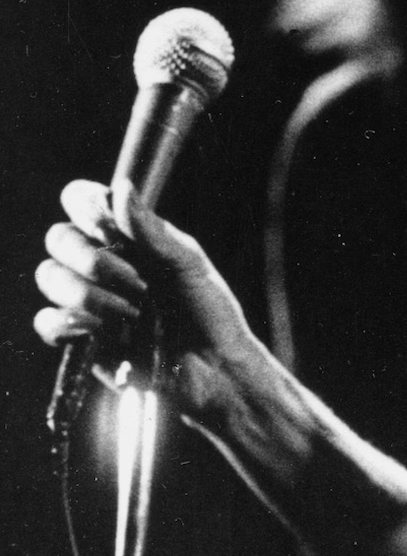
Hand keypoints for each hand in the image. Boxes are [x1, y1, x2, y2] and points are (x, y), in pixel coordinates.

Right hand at [35, 179, 257, 416]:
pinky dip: (72, 323)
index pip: (82, 200)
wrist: (210, 368)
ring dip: (91, 294)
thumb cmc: (208, 311)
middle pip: (58, 238)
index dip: (85, 205)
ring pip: (49, 276)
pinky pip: (47, 320)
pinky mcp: (78, 335)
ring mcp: (86, 297)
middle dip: (93, 259)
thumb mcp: (188, 263)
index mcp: (128, 237)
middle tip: (138, 282)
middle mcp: (101, 261)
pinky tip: (105, 331)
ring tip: (135, 312)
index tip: (110, 225)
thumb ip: (151, 229)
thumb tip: (121, 187)